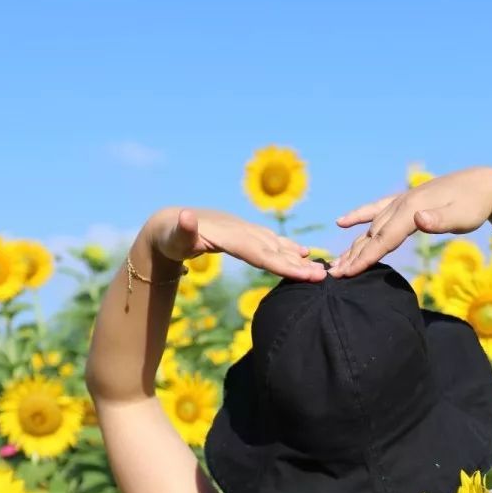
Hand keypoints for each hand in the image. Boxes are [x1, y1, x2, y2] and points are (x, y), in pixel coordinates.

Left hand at [146, 207, 326, 281]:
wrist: (168, 224)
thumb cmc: (169, 238)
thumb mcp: (173, 237)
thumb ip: (182, 230)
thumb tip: (186, 216)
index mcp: (229, 235)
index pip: (260, 253)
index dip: (284, 264)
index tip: (306, 273)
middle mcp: (241, 231)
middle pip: (274, 250)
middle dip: (298, 264)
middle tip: (323, 276)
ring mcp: (244, 231)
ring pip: (275, 245)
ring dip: (297, 257)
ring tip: (319, 268)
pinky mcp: (243, 234)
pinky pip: (269, 243)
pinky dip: (286, 249)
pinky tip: (301, 253)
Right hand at [329, 166, 491, 277]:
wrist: (483, 184)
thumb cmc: (475, 205)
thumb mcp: (462, 217)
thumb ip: (439, 221)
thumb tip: (418, 221)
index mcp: (412, 209)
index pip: (383, 238)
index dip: (365, 257)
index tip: (347, 274)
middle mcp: (401, 204)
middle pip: (372, 235)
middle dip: (352, 256)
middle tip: (333, 275)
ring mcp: (401, 201)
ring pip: (371, 226)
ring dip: (353, 244)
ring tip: (335, 262)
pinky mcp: (404, 202)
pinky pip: (375, 210)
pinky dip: (359, 216)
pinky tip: (343, 222)